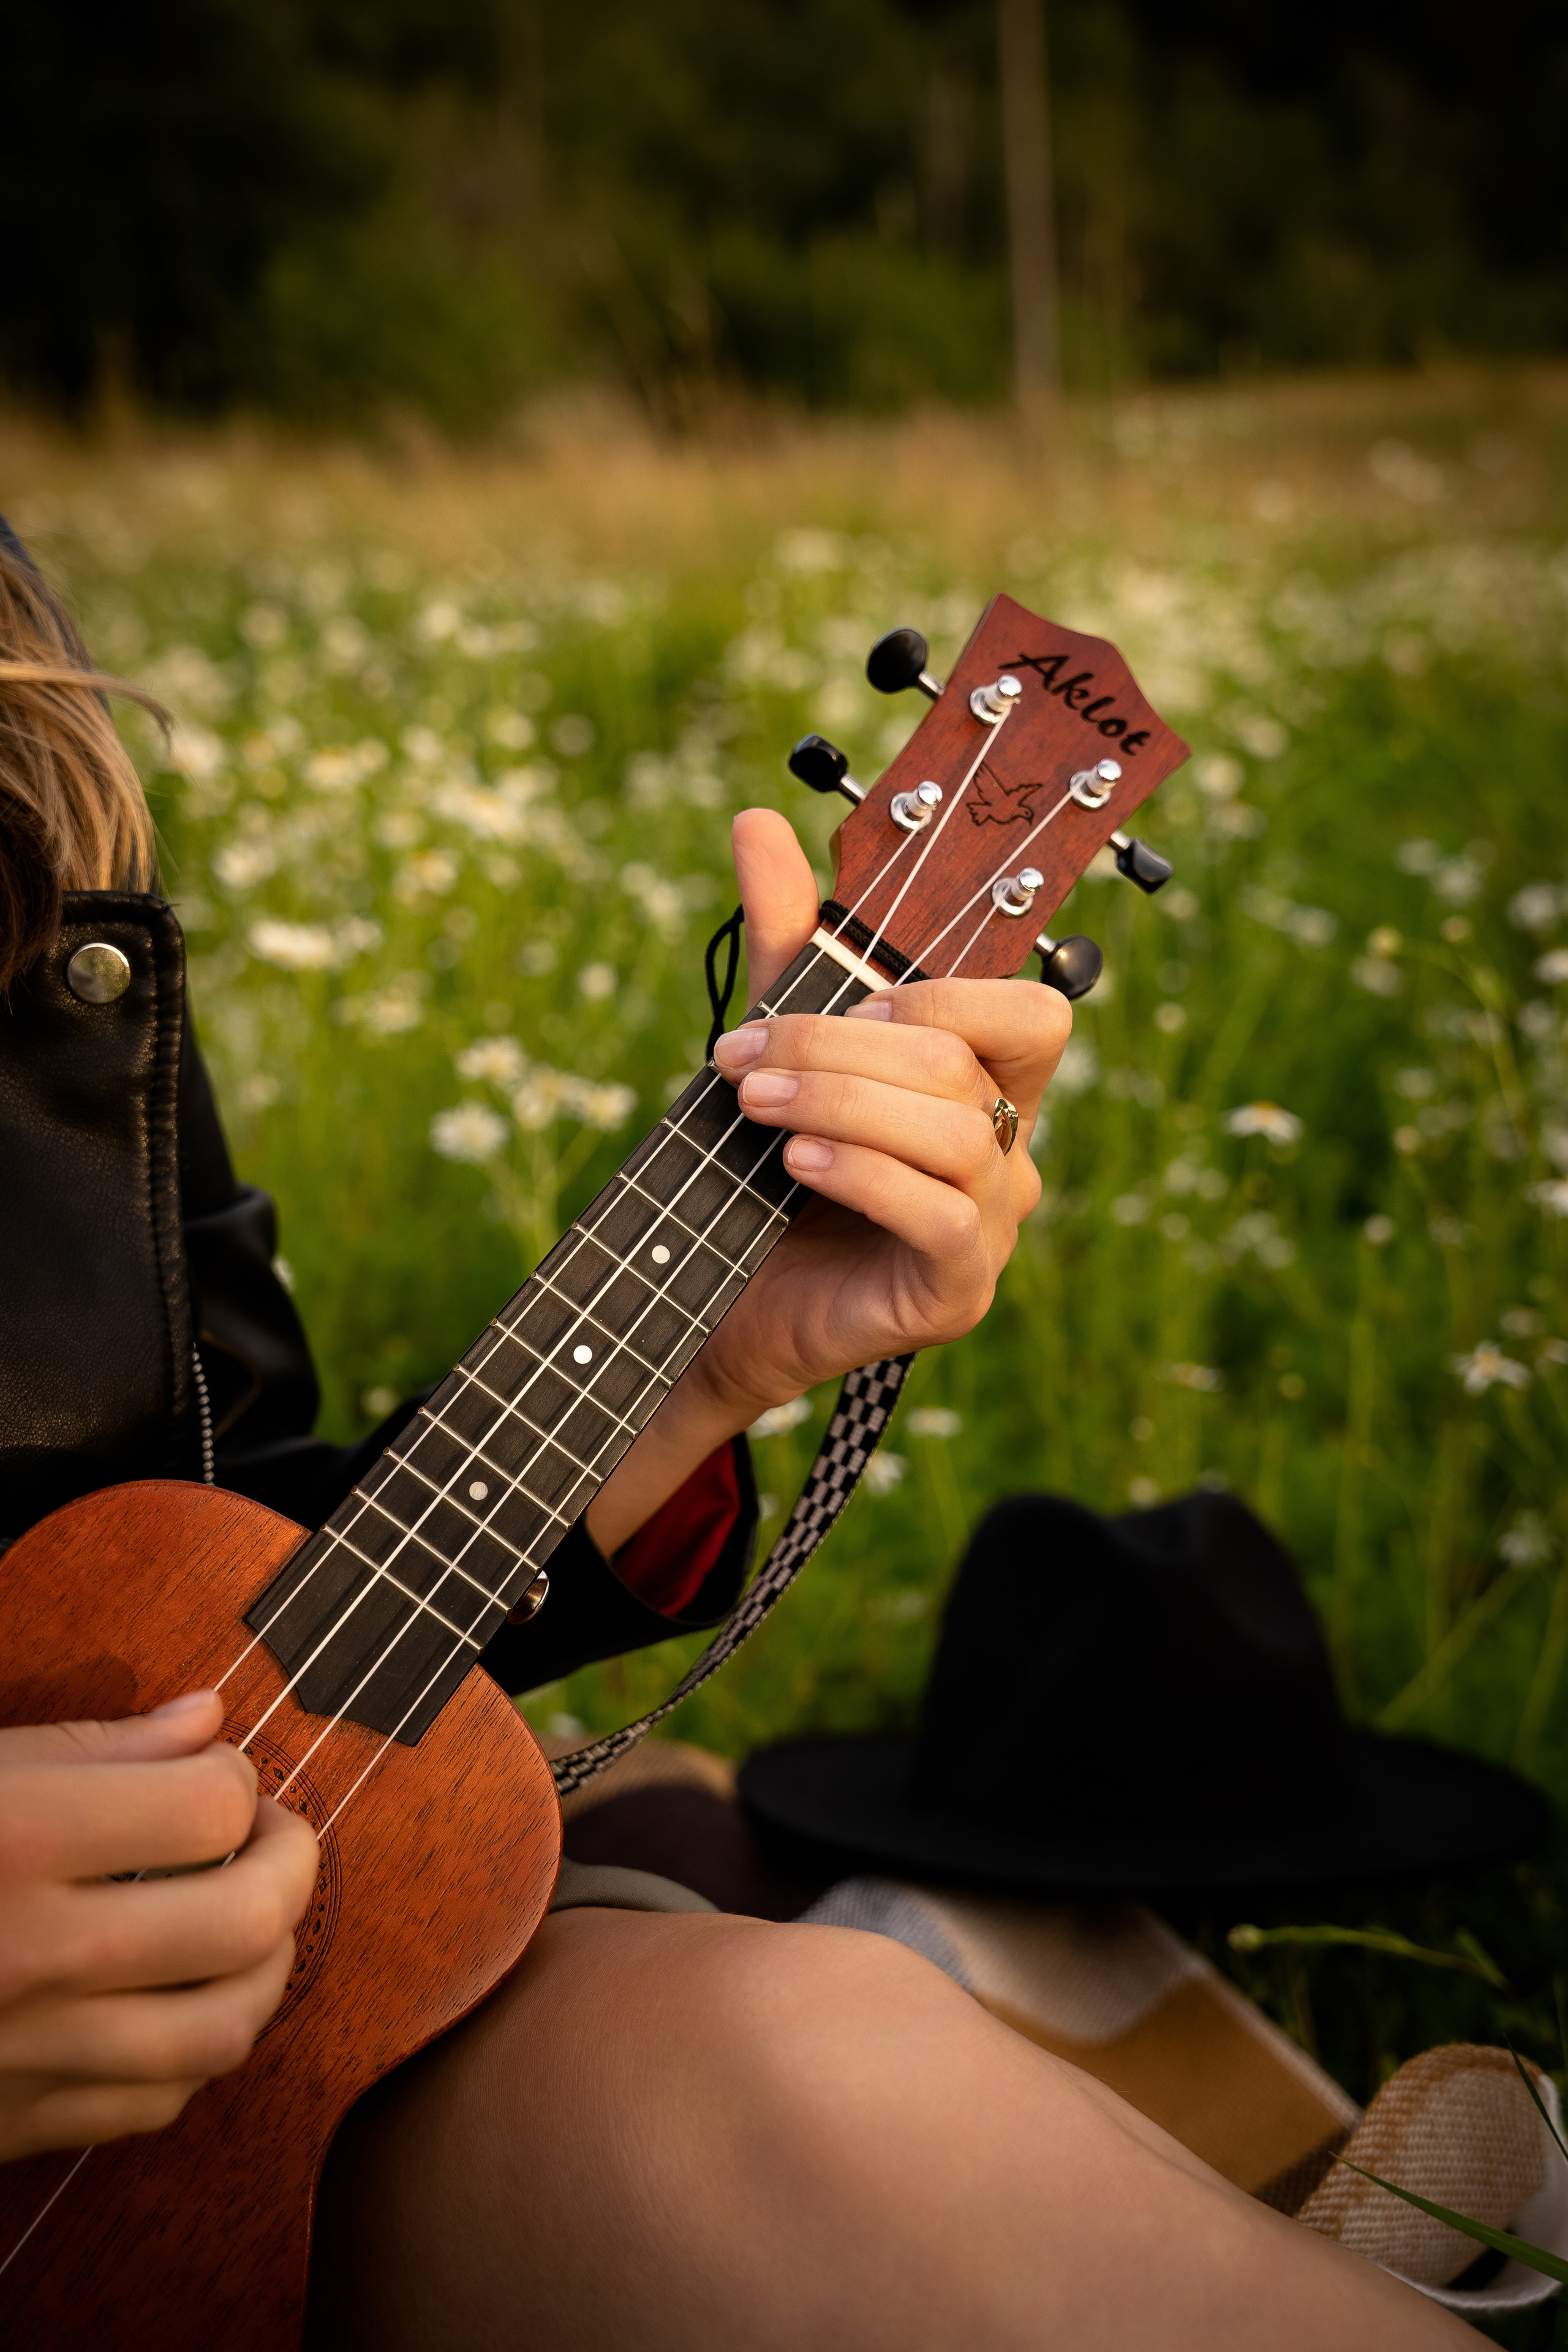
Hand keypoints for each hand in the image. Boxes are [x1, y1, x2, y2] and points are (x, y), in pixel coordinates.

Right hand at [0, 1690, 318, 2160]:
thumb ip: (90, 1747)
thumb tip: (206, 1721)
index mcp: (16, 1843)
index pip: (211, 1808)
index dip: (235, 1779)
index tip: (217, 1774)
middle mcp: (34, 1956)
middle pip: (247, 1920)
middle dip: (291, 1864)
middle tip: (272, 1835)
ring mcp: (27, 2055)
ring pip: (224, 2028)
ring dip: (266, 1965)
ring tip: (248, 1916)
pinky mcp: (13, 2126)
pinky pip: (157, 2103)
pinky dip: (196, 2049)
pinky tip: (181, 1998)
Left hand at [587, 810, 1067, 1549]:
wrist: (723, 1298)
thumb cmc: (767, 1168)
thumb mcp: (777, 1039)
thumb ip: (785, 937)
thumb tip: (758, 819)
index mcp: (984, 1084)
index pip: (1035, 1013)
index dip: (950, 992)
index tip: (848, 998)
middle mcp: (1006, 1151)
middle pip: (960, 1061)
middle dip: (836, 1046)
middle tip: (740, 1059)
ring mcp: (994, 1226)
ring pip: (952, 1132)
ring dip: (839, 1103)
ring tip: (754, 1107)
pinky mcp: (960, 1290)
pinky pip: (943, 1215)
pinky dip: (864, 1176)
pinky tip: (798, 1163)